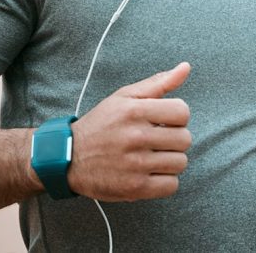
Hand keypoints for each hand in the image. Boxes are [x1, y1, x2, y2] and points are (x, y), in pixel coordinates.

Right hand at [66, 62, 191, 201]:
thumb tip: (186, 67)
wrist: (70, 156)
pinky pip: (171, 186)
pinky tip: (152, 172)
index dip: (178, 116)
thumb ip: (158, 82)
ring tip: (154, 155)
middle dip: (176, 138)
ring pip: (180, 162)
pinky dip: (166, 180)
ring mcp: (136, 164)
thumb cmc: (102, 123)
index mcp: (134, 111)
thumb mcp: (125, 96)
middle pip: (184, 139)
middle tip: (159, 139)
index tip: (165, 120)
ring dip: (171, 160)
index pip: (182, 112)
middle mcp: (136, 136)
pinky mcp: (135, 188)